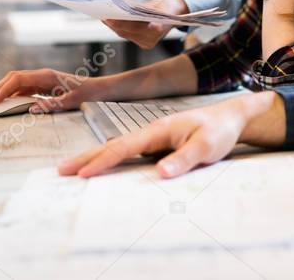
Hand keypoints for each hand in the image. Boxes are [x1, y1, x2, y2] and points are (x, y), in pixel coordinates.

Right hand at [0, 68, 95, 112]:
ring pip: (17, 82)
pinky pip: (24, 88)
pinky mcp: (43, 85)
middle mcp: (42, 75)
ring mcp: (42, 79)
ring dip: (4, 91)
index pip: (18, 79)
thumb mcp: (71, 101)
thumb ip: (52, 105)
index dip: (3, 89)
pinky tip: (7, 103)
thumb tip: (31, 109)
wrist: (97, 89)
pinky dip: (13, 94)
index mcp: (46, 76)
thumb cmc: (86, 94)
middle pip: (13, 78)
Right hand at [58, 92, 286, 178]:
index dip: (102, 161)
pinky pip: (129, 154)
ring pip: (119, 149)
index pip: (123, 147)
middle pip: (113, 146)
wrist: (231, 118)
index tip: (83, 174)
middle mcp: (151, 132)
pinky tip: (103, 169)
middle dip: (87, 158)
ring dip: (96, 159)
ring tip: (75, 171)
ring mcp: (153, 138)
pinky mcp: (157, 145)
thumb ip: (183, 159)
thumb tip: (159, 173)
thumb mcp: (206, 147)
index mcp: (158, 130)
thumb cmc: (219, 130)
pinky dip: (112, 160)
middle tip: (62, 171)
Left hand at [103, 0, 187, 48]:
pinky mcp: (139, 41)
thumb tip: (135, 16)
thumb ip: (151, 14)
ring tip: (101, 14)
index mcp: (156, 33)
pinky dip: (115, 26)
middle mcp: (149, 41)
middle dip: (113, 23)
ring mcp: (144, 43)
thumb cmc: (169, 8)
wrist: (174, 13)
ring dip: (111, 25)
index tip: (110, 18)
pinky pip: (124, 33)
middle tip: (101, 13)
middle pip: (126, 31)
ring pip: (123, 33)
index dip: (122, 23)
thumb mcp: (163, 7)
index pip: (135, 28)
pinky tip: (107, 18)